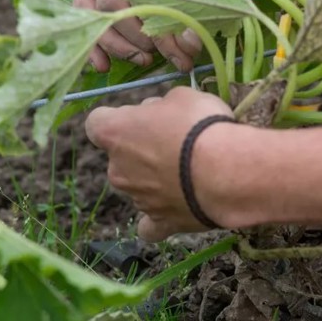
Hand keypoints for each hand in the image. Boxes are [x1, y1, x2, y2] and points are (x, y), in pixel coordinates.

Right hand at [76, 0, 237, 71]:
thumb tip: (188, 43)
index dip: (160, 30)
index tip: (184, 53)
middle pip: (112, 2)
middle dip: (137, 38)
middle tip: (167, 58)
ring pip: (94, 7)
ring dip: (115, 41)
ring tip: (144, 60)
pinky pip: (87, 4)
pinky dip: (95, 34)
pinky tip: (103, 63)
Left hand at [85, 87, 237, 240]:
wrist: (224, 171)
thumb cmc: (198, 125)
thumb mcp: (181, 97)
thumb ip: (161, 107)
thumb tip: (159, 115)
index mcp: (114, 132)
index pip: (97, 123)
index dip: (118, 118)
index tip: (140, 117)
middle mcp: (117, 169)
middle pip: (121, 157)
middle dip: (143, 149)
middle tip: (176, 141)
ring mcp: (137, 199)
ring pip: (138, 185)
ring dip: (157, 178)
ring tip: (193, 171)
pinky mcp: (160, 222)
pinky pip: (151, 225)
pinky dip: (160, 217)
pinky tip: (175, 208)